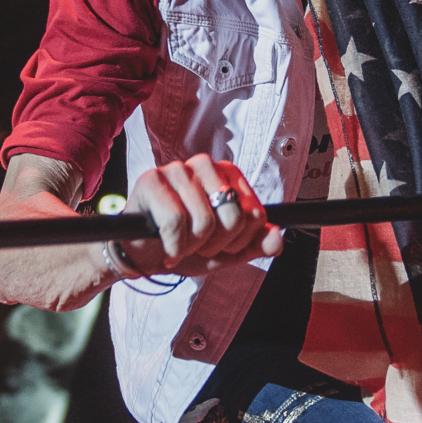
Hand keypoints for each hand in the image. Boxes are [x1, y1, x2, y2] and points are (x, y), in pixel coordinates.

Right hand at [119, 155, 283, 277]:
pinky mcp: (150, 181)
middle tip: (197, 246)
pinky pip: (175, 222)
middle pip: (234, 217)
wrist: (143, 258)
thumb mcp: (227, 251)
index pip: (255, 214)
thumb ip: (255, 244)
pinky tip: (165, 246)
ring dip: (192, 247)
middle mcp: (204, 164)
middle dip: (216, 244)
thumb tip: (277, 237)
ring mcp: (176, 169)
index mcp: (227, 174)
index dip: (239, 241)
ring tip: (179, 245)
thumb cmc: (185, 247)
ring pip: (204, 221)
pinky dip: (173, 246)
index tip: (219, 244)